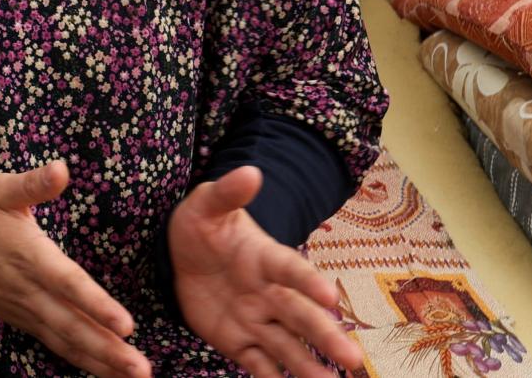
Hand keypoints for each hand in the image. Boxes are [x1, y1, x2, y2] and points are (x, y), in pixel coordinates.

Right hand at [0, 160, 151, 377]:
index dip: (96, 305)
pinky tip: (108, 371)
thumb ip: (33, 183)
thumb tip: (62, 168)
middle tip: (141, 368)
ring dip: (101, 362)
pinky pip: (57, 345)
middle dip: (108, 349)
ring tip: (135, 376)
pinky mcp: (25, 320)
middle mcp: (30, 291)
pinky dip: (83, 361)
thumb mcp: (2, 190)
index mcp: (30, 257)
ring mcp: (26, 310)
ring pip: (66, 342)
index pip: (68, 284)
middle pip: (72, 325)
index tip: (126, 325)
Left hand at [168, 166, 362, 377]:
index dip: (309, 282)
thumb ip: (228, 193)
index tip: (330, 297)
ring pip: (287, 346)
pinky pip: (258, 365)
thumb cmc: (202, 225)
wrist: (180, 254)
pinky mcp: (238, 342)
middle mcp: (269, 293)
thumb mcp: (207, 204)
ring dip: (308, 368)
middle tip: (351, 358)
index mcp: (266, 257)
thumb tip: (250, 172)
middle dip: (325, 336)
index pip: (291, 269)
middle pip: (300, 316)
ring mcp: (256, 320)